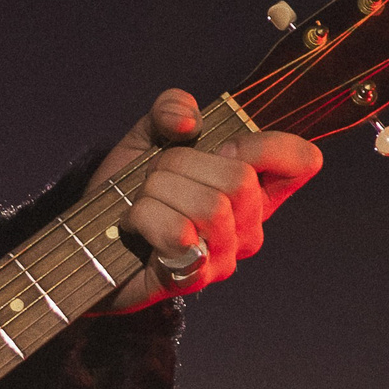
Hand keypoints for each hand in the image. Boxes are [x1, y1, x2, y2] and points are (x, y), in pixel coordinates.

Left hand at [90, 87, 321, 310]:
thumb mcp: (148, 136)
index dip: (267, 145)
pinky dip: (142, 217)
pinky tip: (133, 227)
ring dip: (156, 191)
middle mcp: (248, 226)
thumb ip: (170, 109)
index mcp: (252, 187)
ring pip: (209, 206)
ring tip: (140, 202)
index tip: (223, 145)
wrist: (87, 239)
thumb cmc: (128, 191)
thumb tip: (189, 121)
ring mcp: (225, 256)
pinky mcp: (194, 278)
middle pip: (240, 179)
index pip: (301, 161)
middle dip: (179, 164)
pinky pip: (178, 233)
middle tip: (153, 178)